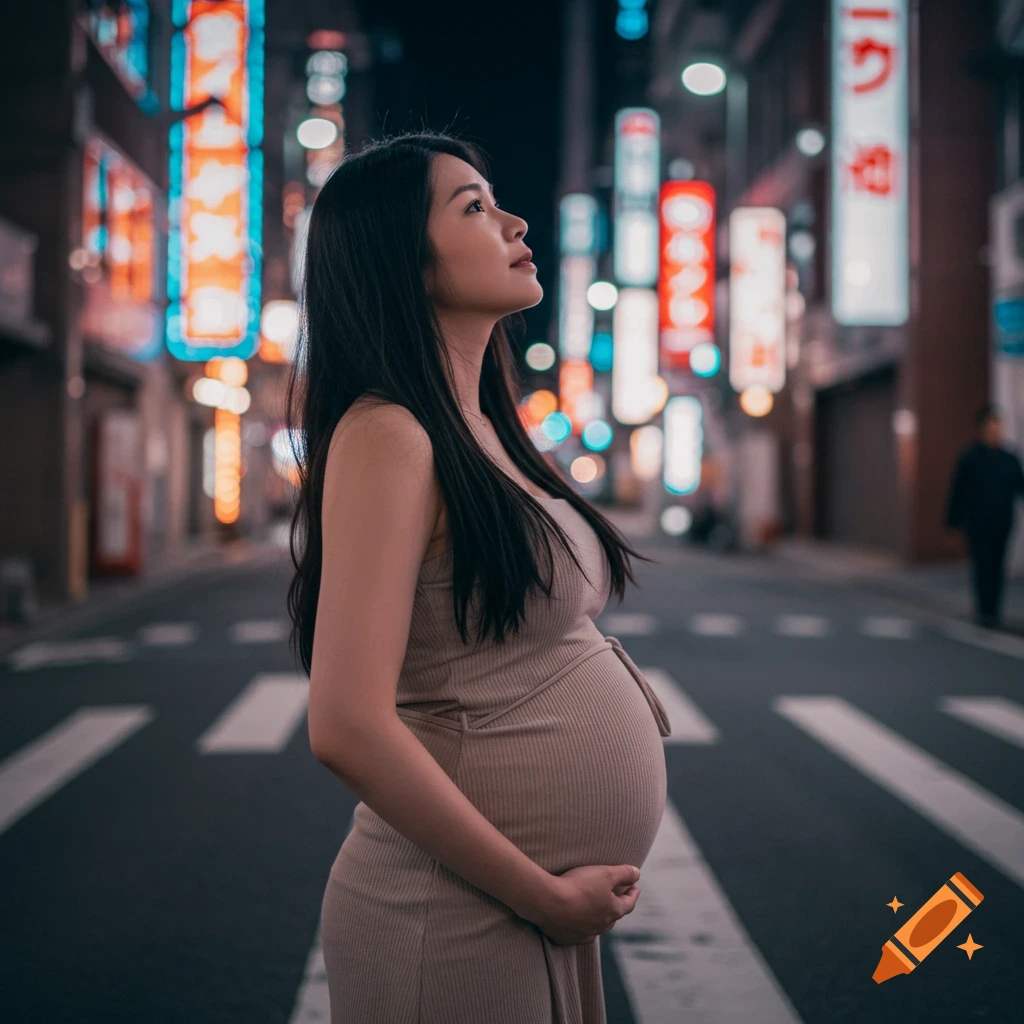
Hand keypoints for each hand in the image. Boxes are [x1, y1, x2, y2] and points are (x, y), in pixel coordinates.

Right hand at [523, 864, 641, 945]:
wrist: (548, 902)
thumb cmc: (579, 885)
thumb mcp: (605, 873)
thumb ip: (624, 873)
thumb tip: (637, 873)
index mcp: (613, 911)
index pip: (629, 903)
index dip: (633, 893)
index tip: (635, 886)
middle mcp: (602, 926)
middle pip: (613, 916)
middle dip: (616, 905)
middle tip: (615, 895)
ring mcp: (584, 934)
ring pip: (597, 926)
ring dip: (599, 917)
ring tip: (597, 908)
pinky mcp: (567, 938)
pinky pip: (578, 933)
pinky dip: (581, 926)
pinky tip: (578, 921)